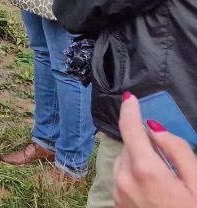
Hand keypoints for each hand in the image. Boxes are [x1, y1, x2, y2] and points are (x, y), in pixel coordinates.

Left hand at [114, 92, 196, 206]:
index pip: (131, 129)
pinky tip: (156, 190)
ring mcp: (119, 193)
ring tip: (166, 180)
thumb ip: (177, 150)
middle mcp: (124, 179)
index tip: (129, 98)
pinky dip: (136, 175)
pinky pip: (124, 178)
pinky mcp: (118, 203)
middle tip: (170, 160)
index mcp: (145, 170)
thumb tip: (155, 129)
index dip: (130, 110)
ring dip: (140, 161)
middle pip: (130, 147)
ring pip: (125, 162)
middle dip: (146, 145)